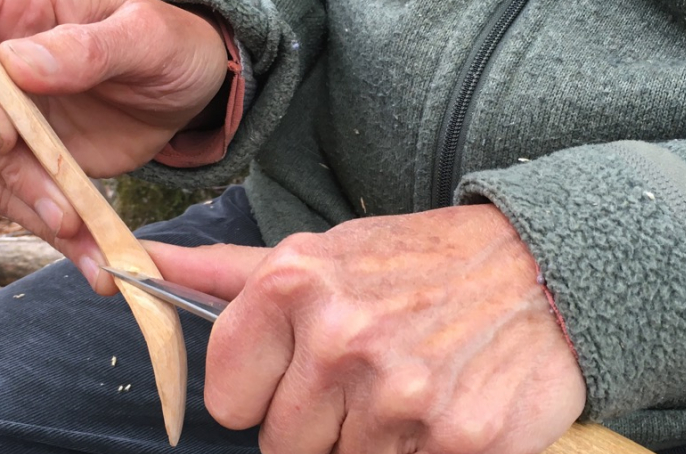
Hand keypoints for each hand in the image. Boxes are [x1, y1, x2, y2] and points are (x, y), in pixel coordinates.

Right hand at [0, 0, 227, 293]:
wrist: (184, 87)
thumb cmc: (165, 41)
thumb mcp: (148, 34)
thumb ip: (90, 45)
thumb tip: (19, 65)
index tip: (1, 128)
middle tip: (55, 192)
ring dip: (27, 203)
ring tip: (82, 227)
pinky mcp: (17, 164)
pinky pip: (12, 202)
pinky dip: (50, 232)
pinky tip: (92, 252)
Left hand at [147, 204, 586, 452]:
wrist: (544, 269)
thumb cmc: (423, 263)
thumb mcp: (328, 251)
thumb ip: (230, 273)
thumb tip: (140, 268)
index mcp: (295, 286)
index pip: (227, 402)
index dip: (265, 394)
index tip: (305, 371)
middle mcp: (342, 340)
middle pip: (283, 446)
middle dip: (320, 422)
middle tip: (371, 376)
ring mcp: (401, 397)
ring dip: (373, 440)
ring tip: (412, 387)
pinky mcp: (459, 444)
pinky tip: (445, 410)